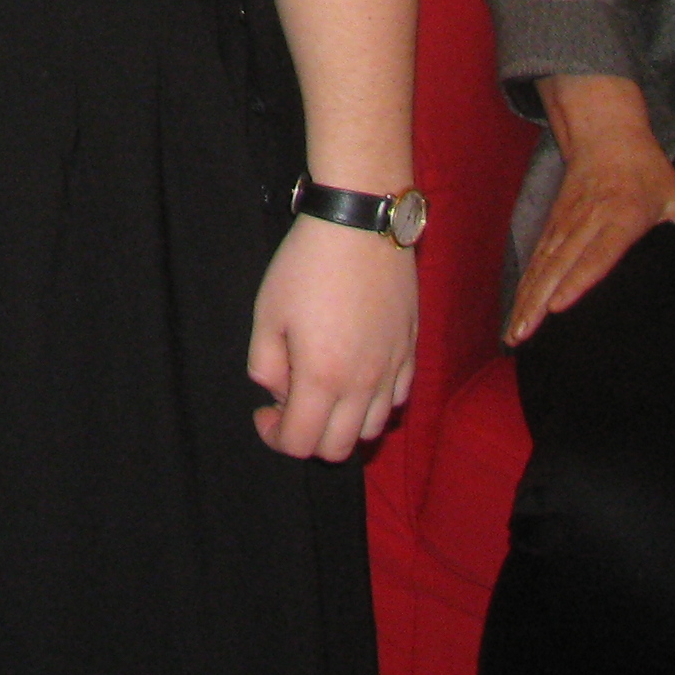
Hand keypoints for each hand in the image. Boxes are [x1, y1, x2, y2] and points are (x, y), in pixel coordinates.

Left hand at [246, 215, 417, 460]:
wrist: (360, 225)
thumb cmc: (306, 265)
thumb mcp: (267, 312)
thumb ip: (264, 364)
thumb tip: (276, 391)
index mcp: (322, 378)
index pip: (301, 443)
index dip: (275, 437)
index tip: (264, 412)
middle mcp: (364, 385)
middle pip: (339, 449)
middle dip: (308, 438)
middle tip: (289, 405)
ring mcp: (393, 370)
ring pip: (371, 429)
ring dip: (343, 424)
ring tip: (323, 391)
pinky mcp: (411, 351)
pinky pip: (398, 399)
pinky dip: (374, 403)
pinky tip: (356, 376)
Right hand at [505, 76, 674, 345]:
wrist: (604, 132)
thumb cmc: (644, 168)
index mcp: (619, 215)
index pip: (597, 253)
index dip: (578, 280)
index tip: (559, 307)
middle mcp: (586, 221)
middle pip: (559, 267)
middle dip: (539, 303)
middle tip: (523, 337)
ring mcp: (565, 224)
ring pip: (542, 266)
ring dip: (526, 300)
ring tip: (515, 333)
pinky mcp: (553, 225)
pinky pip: (536, 259)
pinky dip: (524, 286)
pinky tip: (517, 311)